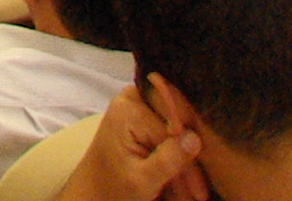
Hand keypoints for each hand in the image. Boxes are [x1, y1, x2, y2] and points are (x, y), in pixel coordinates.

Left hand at [58, 87, 208, 200]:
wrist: (92, 193)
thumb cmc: (111, 189)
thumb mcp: (142, 180)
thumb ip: (168, 159)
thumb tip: (194, 139)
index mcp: (129, 109)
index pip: (175, 129)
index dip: (190, 162)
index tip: (199, 191)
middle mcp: (133, 100)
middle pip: (178, 125)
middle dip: (189, 163)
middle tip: (199, 194)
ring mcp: (137, 107)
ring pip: (177, 133)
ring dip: (186, 166)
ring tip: (194, 195)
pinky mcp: (142, 119)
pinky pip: (169, 135)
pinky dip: (176, 161)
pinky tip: (185, 185)